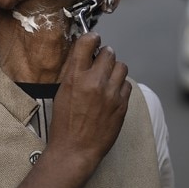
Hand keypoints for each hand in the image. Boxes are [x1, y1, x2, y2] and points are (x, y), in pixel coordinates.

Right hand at [46, 34, 130, 175]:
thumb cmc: (65, 124)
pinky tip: (112, 94)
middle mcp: (95, 82)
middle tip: (100, 63)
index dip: (91, 38)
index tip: (93, 40)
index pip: (87, 42)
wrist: (76, 149)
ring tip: (107, 79)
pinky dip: (120, 86)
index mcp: (75, 77)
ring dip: (114, 70)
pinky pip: (127, 85)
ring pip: (121, 67)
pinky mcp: (122, 104)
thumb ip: (73, 71)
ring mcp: (111, 93)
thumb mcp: (61, 92)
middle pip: (108, 52)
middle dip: (104, 56)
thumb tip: (83, 54)